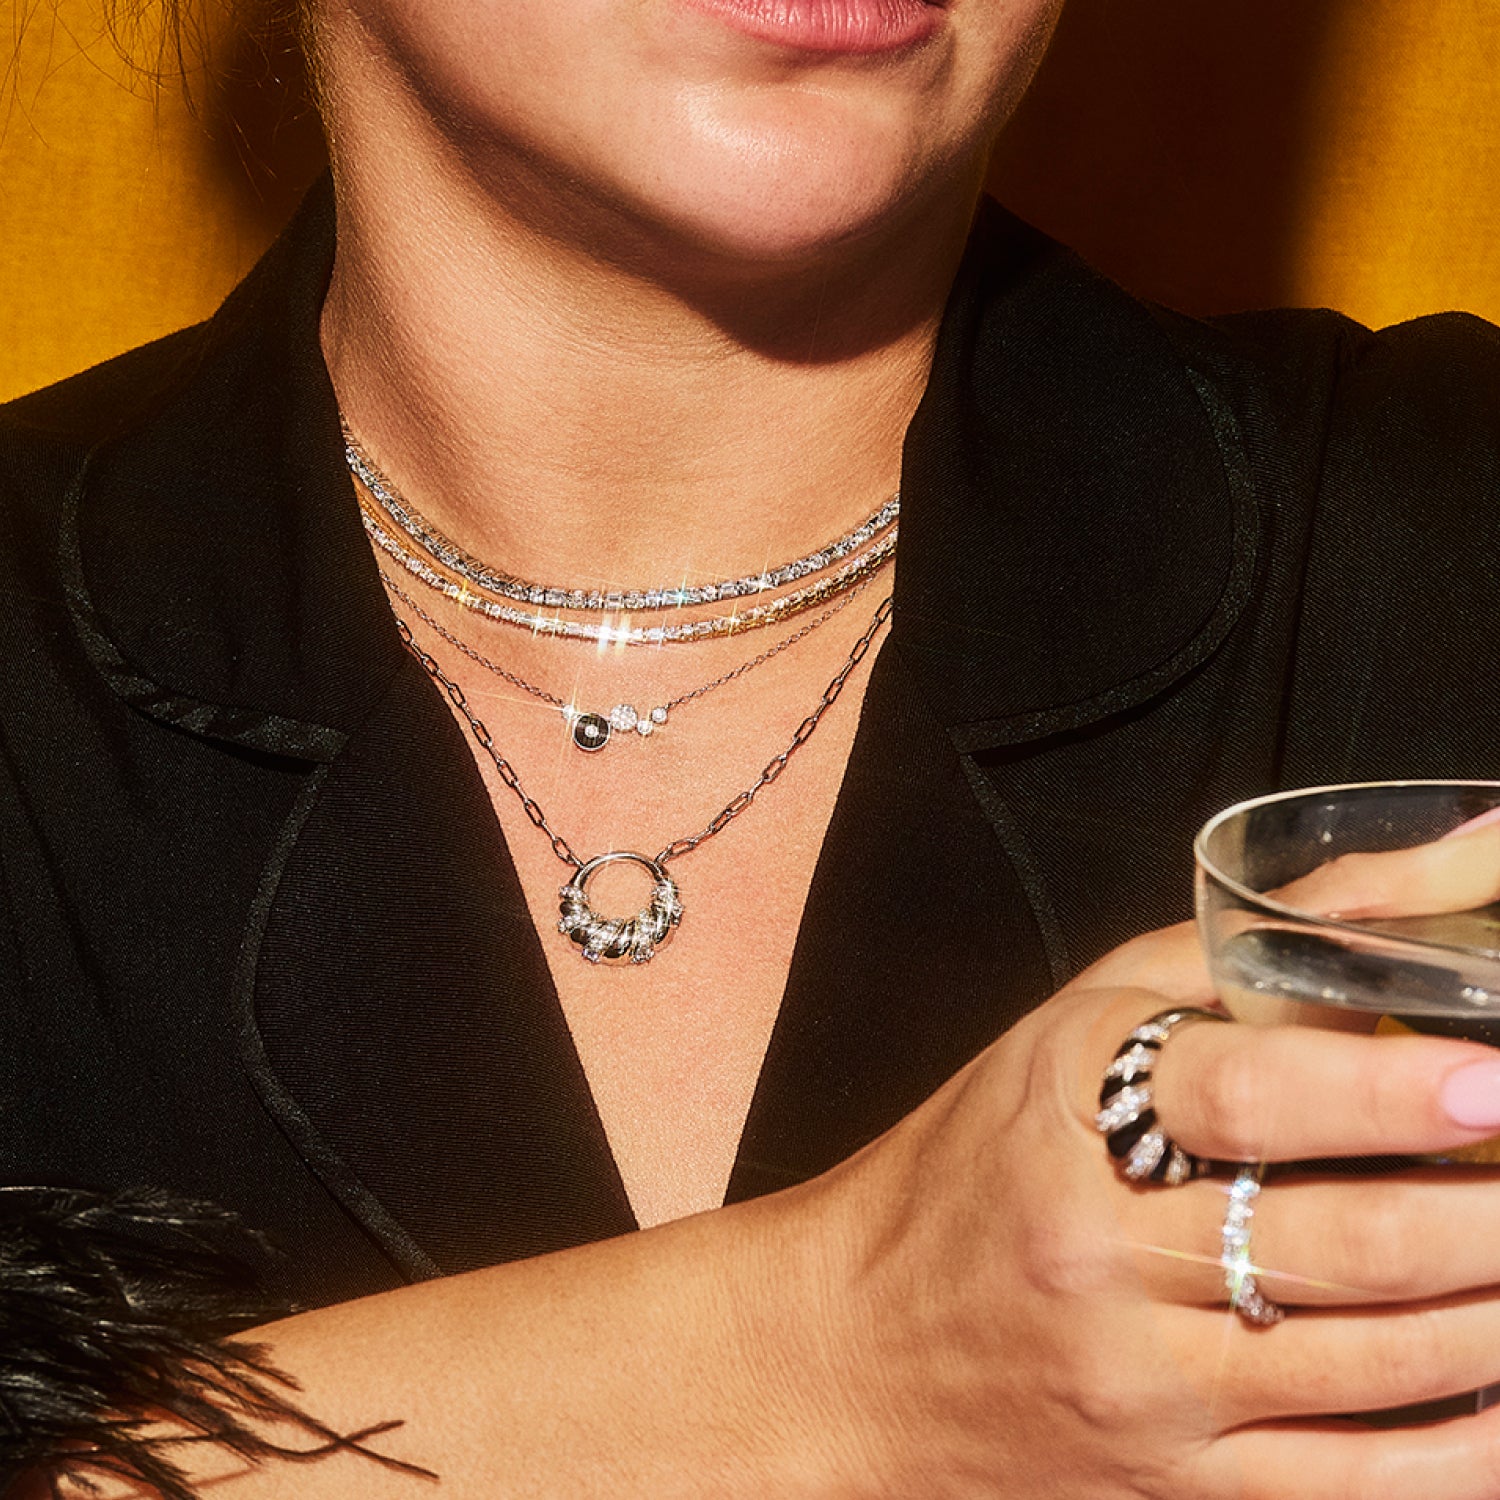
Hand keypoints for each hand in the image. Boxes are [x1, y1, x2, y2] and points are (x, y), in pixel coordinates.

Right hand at [802, 828, 1499, 1497]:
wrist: (852, 1343)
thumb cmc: (978, 1161)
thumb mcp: (1075, 1030)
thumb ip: (1248, 956)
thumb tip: (1441, 876)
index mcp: (1072, 1113)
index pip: (1245, 1098)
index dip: (1386, 1088)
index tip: (1493, 1078)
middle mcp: (1101, 1252)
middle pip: (1340, 1246)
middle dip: (1492, 1216)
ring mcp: (1141, 1386)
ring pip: (1375, 1369)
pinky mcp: (1173, 1487)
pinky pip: (1355, 1486)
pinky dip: (1465, 1450)